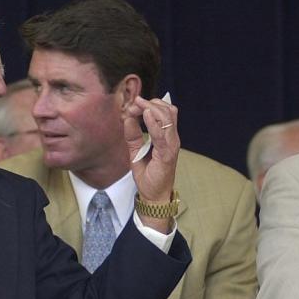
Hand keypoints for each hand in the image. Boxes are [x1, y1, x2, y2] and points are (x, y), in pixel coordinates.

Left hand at [124, 95, 178, 230]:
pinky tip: (145, 115)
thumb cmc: (149, 175)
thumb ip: (133, 135)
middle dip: (150, 103)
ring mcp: (171, 146)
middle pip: (167, 110)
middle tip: (134, 103)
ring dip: (151, 108)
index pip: (164, 111)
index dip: (149, 103)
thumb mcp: (136, 151)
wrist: (153, 196)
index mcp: (166, 136)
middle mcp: (172, 138)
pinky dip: (154, 123)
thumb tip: (127, 117)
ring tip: (138, 106)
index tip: (133, 104)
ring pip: (167, 118)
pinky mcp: (167, 155)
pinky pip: (162, 135)